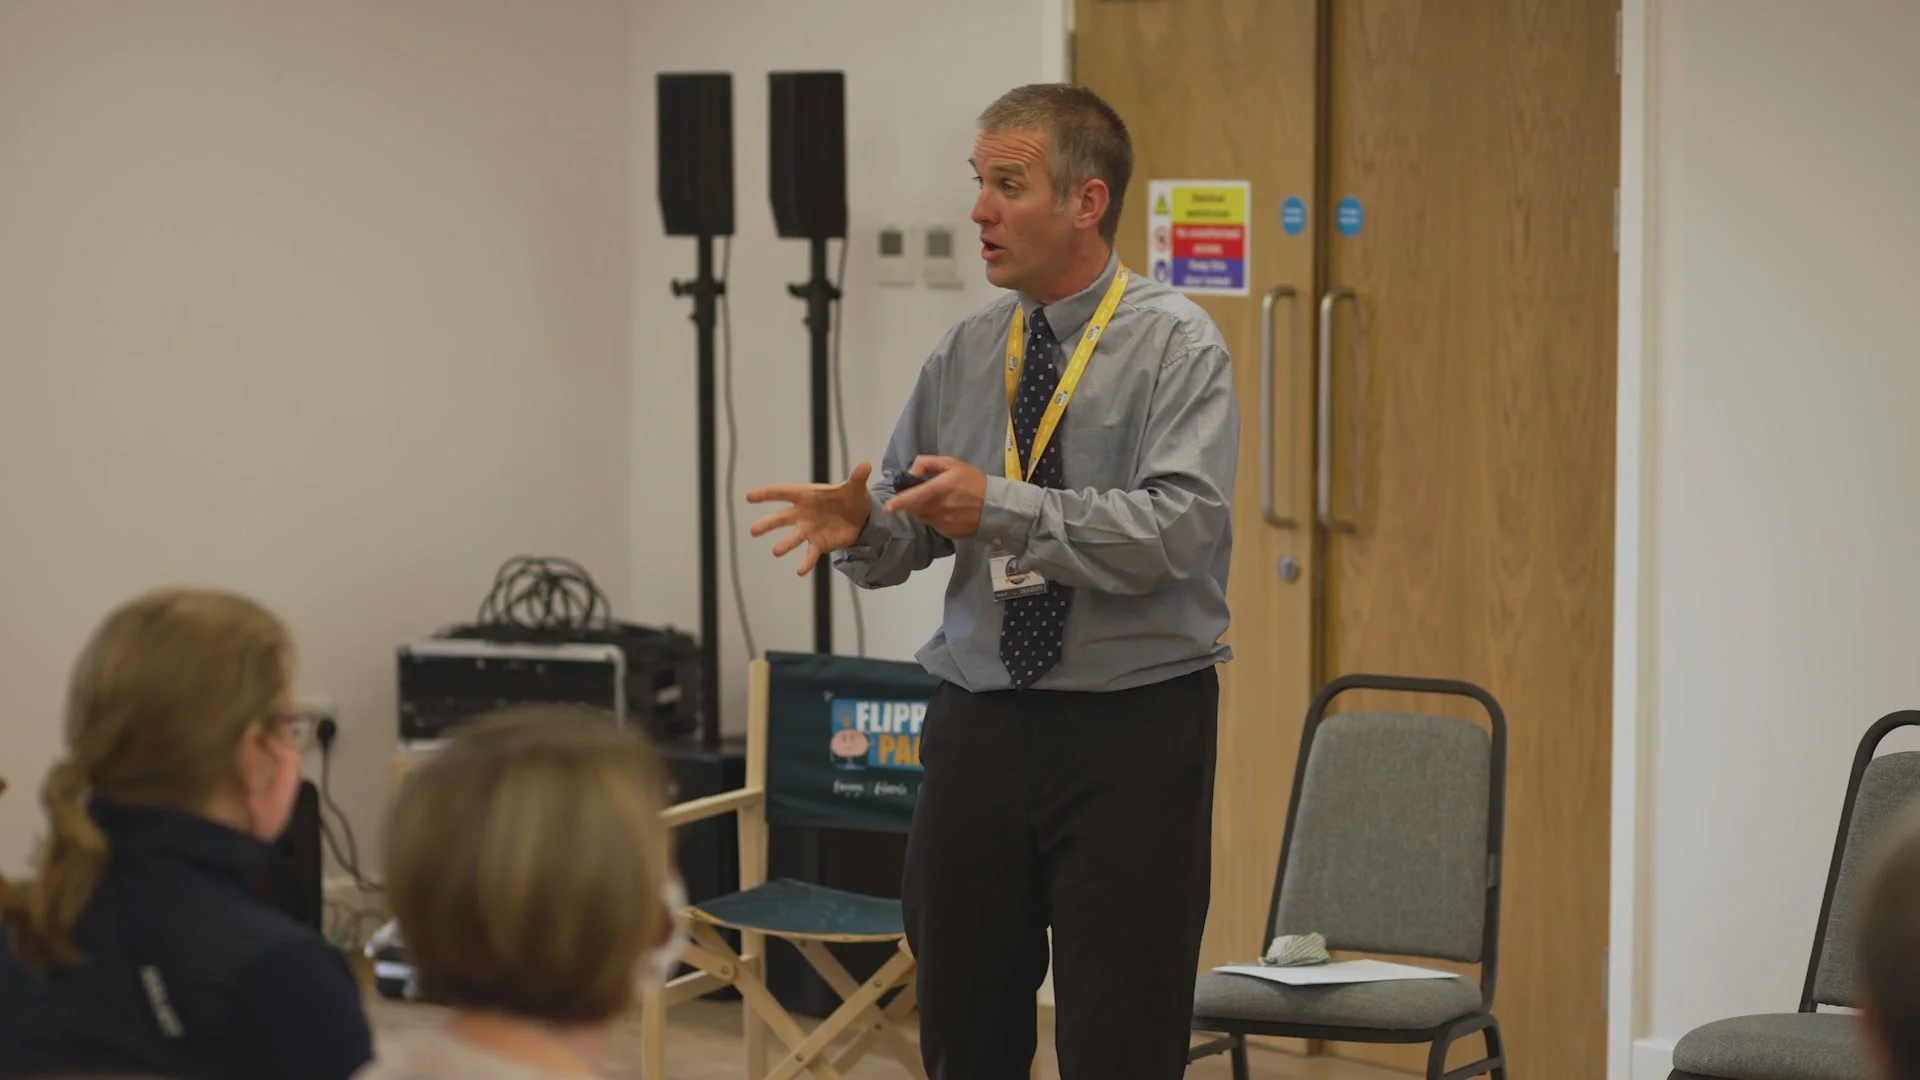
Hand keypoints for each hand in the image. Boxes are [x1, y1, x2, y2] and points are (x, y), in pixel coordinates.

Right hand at [746, 463, 873, 574]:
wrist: (860, 518)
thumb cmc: (850, 497)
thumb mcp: (855, 488)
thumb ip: (857, 477)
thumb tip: (866, 464)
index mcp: (806, 495)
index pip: (783, 493)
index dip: (766, 494)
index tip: (749, 496)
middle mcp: (802, 513)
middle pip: (781, 518)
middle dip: (767, 523)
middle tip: (754, 530)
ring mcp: (808, 529)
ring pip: (792, 537)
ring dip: (784, 544)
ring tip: (776, 551)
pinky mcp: (818, 543)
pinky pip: (809, 554)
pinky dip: (805, 563)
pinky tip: (800, 571)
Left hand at [885, 456, 986, 538]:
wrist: (995, 506)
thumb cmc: (973, 481)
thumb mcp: (952, 463)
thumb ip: (928, 463)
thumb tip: (911, 473)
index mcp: (940, 489)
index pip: (913, 498)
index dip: (898, 503)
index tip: (888, 508)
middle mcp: (939, 508)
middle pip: (914, 509)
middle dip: (911, 502)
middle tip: (923, 494)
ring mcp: (943, 522)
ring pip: (922, 517)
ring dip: (922, 510)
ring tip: (937, 502)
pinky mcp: (948, 533)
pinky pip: (933, 525)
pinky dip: (934, 518)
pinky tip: (947, 512)